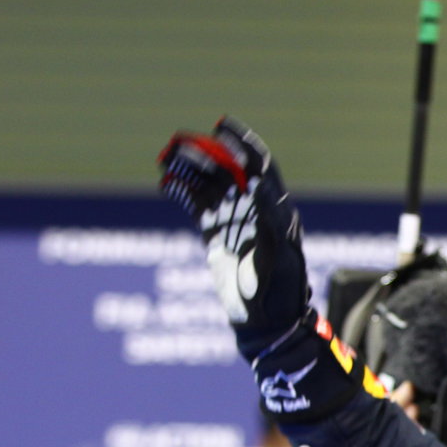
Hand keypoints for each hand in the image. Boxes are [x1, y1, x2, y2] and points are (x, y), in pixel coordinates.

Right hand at [158, 117, 310, 359]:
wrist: (265, 321)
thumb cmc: (281, 290)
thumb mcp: (279, 255)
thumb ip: (270, 220)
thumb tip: (255, 183)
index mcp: (274, 209)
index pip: (258, 166)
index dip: (242, 143)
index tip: (220, 125)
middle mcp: (253, 210)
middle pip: (227, 170)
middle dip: (205, 152)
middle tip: (178, 141)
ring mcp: (232, 221)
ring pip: (208, 185)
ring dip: (188, 168)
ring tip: (165, 156)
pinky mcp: (215, 236)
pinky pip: (196, 206)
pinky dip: (182, 192)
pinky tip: (166, 182)